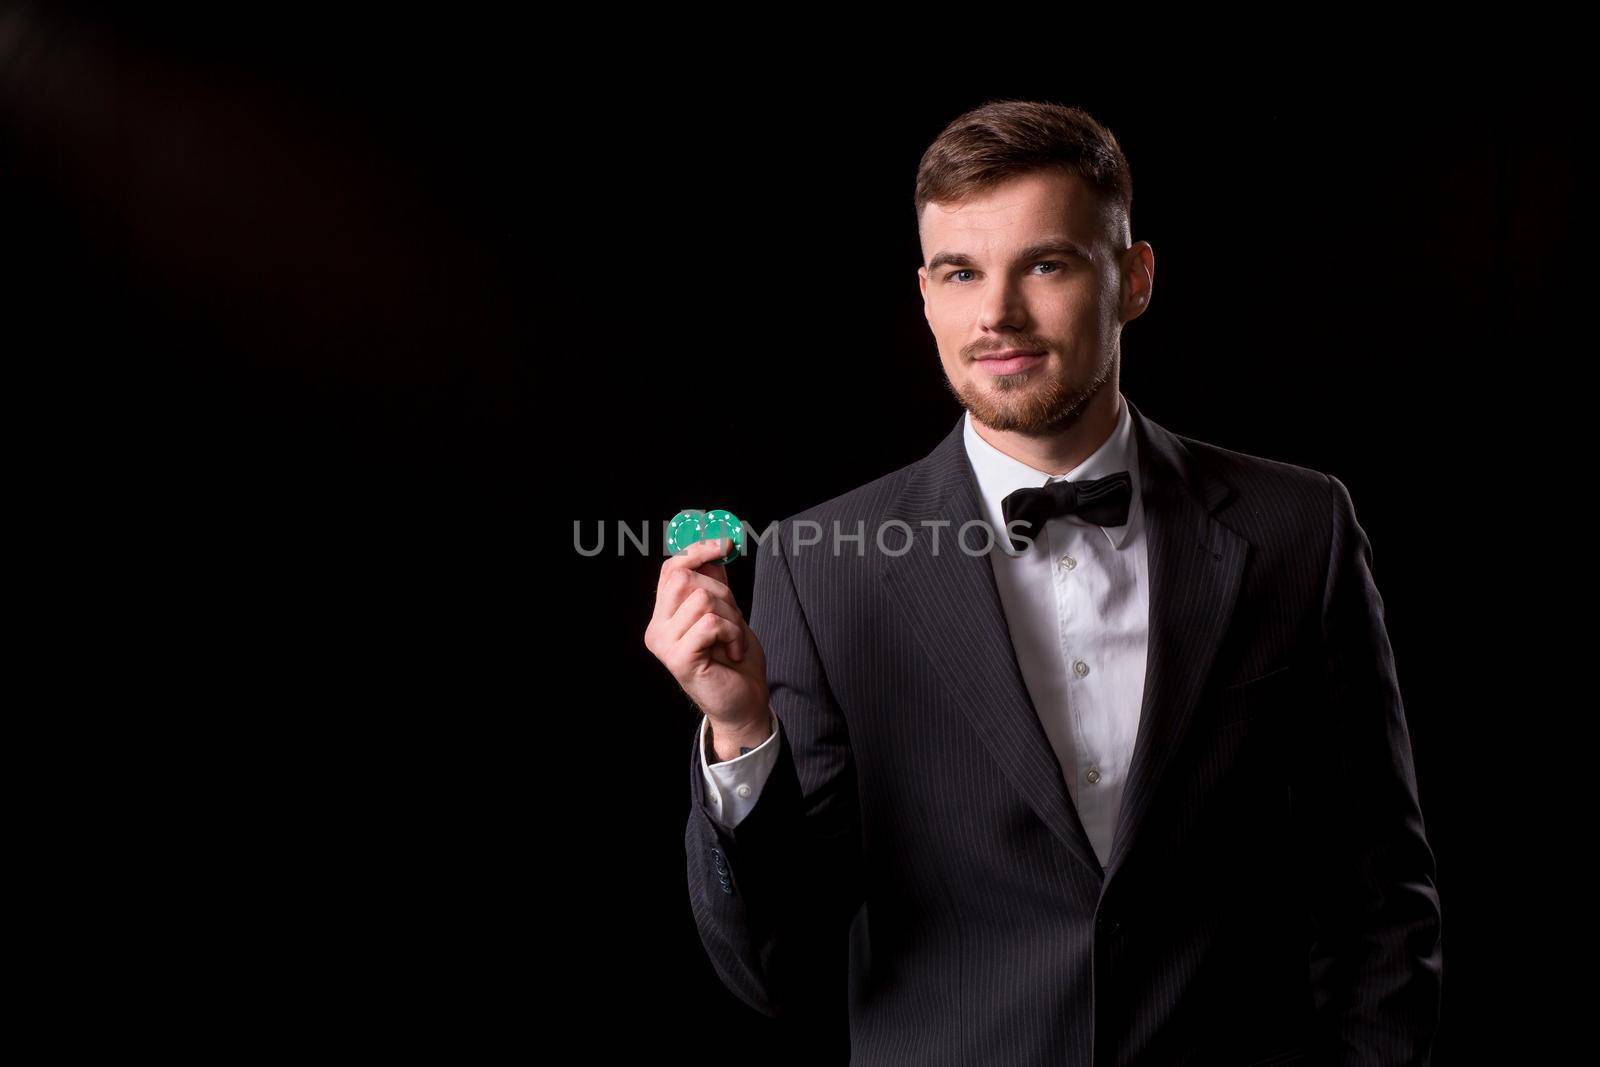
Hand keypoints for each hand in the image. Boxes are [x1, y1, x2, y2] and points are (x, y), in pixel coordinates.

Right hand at [645, 537, 769, 736]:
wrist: (743, 703)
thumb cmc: (734, 660)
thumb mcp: (727, 612)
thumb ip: (716, 583)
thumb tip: (716, 546)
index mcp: (664, 616)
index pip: (670, 569)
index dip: (697, 551)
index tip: (725, 545)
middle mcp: (656, 629)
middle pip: (685, 579)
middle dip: (722, 592)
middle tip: (734, 619)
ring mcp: (664, 645)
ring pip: (702, 599)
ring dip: (732, 617)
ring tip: (734, 639)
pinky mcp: (679, 659)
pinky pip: (710, 623)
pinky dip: (732, 633)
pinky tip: (733, 652)